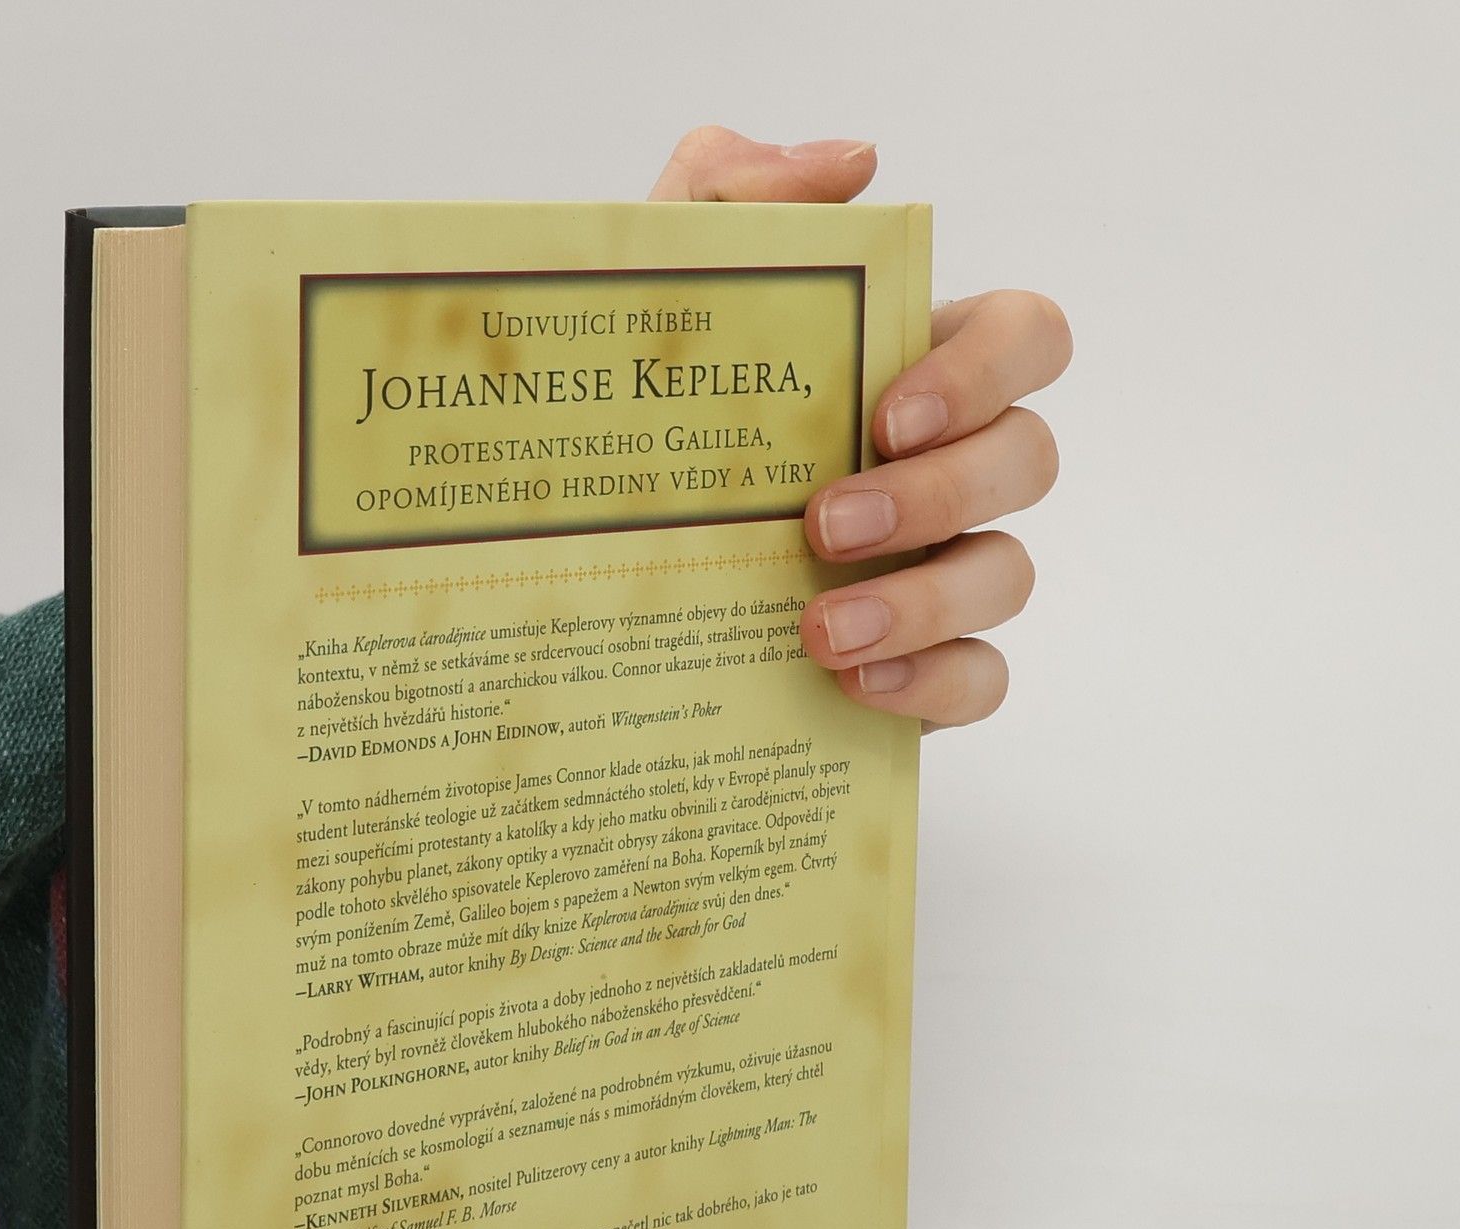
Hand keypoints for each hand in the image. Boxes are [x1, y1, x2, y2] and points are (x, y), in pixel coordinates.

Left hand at [649, 126, 1071, 729]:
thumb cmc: (644, 425)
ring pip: (1010, 575)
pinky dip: (934, 681)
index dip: (985, 369)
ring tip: (822, 630)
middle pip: (1030, 459)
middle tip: (825, 525)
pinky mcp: (923, 667)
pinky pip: (983, 678)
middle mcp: (948, 469)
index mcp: (910, 372)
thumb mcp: (654, 297)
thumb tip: (854, 161)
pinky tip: (856, 685)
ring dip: (923, 601)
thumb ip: (730, 198)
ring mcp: (943, 572)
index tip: (883, 415)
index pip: (1025, 336)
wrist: (579, 577)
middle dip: (939, 492)